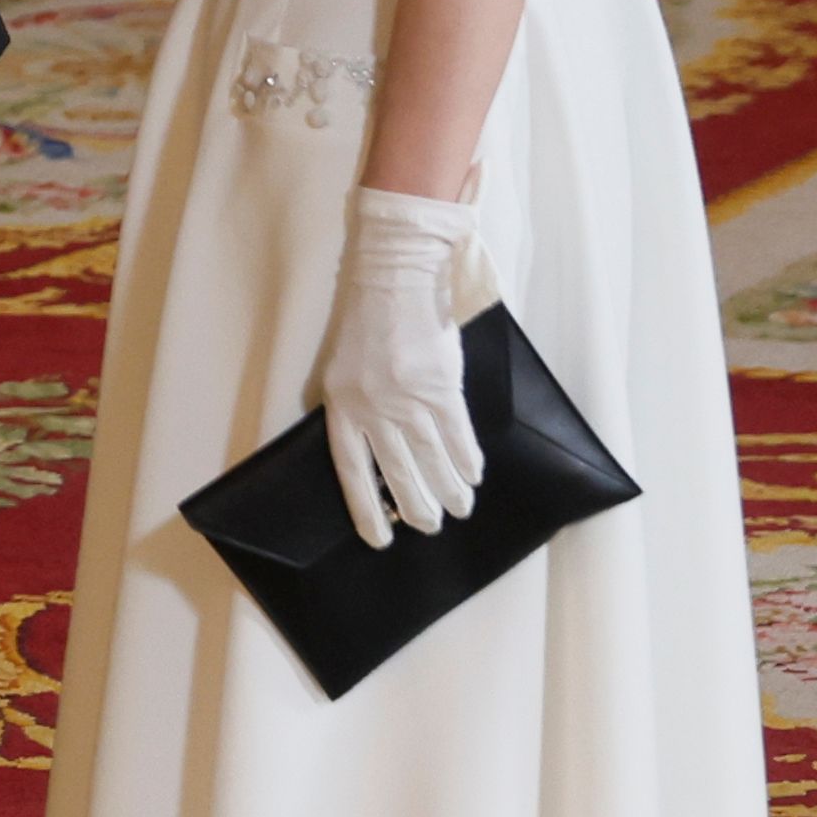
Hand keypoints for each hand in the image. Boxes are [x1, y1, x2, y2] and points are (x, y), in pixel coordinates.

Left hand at [318, 187, 482, 550]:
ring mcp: (409, 399)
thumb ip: (358, 409)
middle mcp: (373, 408)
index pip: (351, 470)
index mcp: (342, 405)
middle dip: (414, 507)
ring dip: (448, 489)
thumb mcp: (345, 370)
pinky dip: (467, 458)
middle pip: (396, 472)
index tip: (378, 537)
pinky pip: (457, 434)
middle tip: (429, 527)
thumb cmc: (368, 323)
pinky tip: (473, 476)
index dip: (365, 507)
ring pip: (431, 459)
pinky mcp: (441, 386)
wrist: (396, 278)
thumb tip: (379, 453)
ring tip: (458, 510)